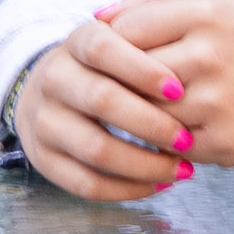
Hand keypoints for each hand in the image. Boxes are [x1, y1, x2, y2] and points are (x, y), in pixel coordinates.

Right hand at [11, 16, 195, 200]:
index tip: (178, 90)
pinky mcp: (44, 160)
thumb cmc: (104, 69)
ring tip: (182, 169)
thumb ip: (150, 46)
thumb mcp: (120, 43)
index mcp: (75, 44)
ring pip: (96, 149)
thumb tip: (189, 70)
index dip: (141, 70)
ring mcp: (44, 122)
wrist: (48, 92)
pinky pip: (88, 183)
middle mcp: (53, 80)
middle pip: (102, 100)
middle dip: (151, 124)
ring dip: (146, 164)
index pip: (102, 49)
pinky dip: (128, 189)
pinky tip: (159, 184)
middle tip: (186, 139)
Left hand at [105, 0, 233, 171]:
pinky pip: (164, 144)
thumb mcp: (215, 5)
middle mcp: (209, 53)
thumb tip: (97, 16)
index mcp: (205, 11)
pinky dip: (161, 141)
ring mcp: (215, 100)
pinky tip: (174, 133)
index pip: (125, 28)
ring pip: (142, 110)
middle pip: (128, 72)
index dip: (107, 48)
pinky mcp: (219, 141)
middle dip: (118, 84)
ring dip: (137, 115)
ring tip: (147, 111)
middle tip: (116, 89)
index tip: (106, 59)